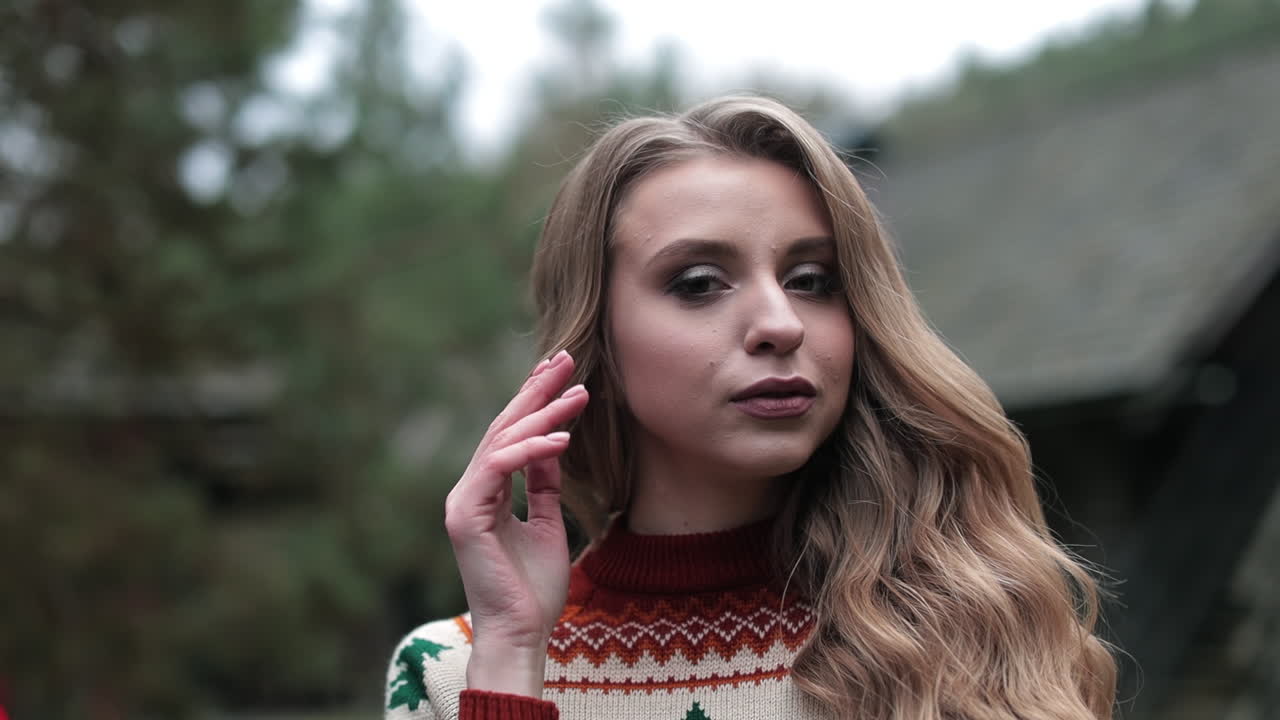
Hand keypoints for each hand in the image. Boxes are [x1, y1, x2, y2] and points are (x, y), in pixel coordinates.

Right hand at [443, 350, 587, 697]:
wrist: (521, 632)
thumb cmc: (534, 588)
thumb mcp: (547, 524)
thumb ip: (544, 485)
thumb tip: (553, 446)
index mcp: (485, 492)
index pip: (509, 434)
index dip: (533, 399)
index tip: (561, 370)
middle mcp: (469, 490)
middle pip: (502, 426)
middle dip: (536, 390)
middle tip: (566, 358)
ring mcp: (463, 501)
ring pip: (502, 441)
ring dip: (542, 414)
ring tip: (578, 394)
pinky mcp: (466, 515)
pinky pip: (500, 468)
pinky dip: (532, 450)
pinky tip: (563, 438)